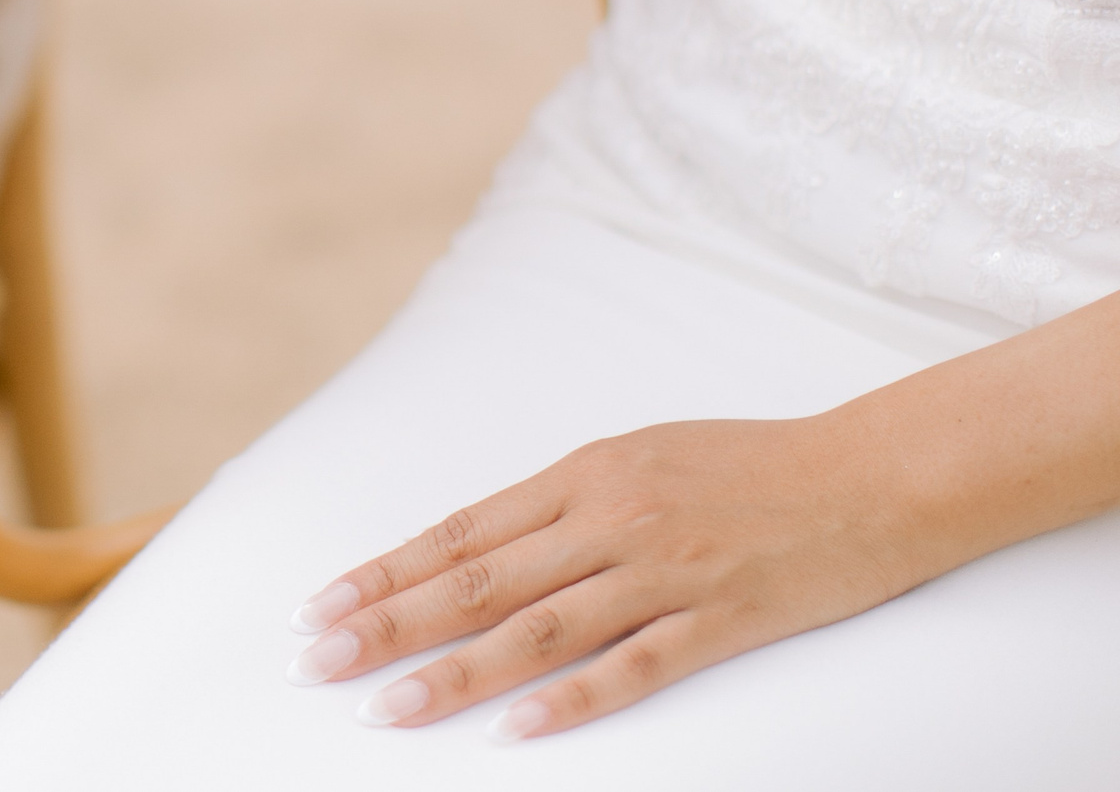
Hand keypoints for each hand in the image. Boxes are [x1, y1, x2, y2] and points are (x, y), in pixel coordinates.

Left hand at [282, 416, 935, 739]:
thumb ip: (562, 504)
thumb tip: (479, 544)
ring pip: (536, 629)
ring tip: (386, 706)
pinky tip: (512, 729)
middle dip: (387, 623)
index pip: (459, 531)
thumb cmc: (749, 464)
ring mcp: (663, 572)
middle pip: (477, 581)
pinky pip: (632, 668)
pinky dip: (569, 701)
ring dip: (453, 672)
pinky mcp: (719, 620)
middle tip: (317, 660)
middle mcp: (609, 520)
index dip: (385, 571)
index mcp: (581, 475)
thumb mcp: (639, 458)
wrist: (871, 474)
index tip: (322, 605)